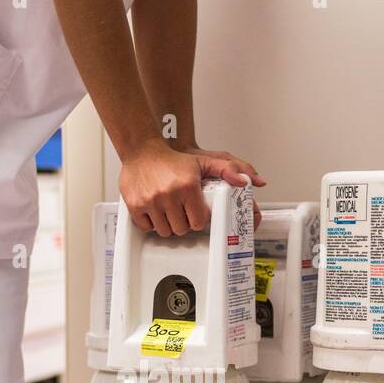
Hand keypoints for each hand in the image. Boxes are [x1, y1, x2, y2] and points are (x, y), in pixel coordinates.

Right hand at [119, 139, 266, 235]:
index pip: (199, 222)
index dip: (198, 219)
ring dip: (168, 226)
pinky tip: (155, 213)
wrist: (142, 151)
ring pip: (165, 232)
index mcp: (187, 186)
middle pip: (182, 229)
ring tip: (169, 213)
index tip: (195, 213)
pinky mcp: (135, 205)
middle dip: (184, 224)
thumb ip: (229, 170)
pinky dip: (151, 224)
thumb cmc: (173, 160)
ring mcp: (150, 201)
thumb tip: (248, 182)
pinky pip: (147, 227)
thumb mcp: (204, 162)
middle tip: (181, 213)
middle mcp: (168, 194)